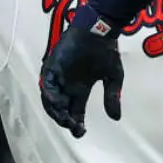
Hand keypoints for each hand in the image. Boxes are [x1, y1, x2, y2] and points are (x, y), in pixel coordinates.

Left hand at [39, 5, 123, 137]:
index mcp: (80, 88)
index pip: (75, 111)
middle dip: (66, 120)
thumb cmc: (107, 50)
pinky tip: (58, 103)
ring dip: (56, 111)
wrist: (100, 29)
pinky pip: (46, 84)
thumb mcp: (114, 77)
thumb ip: (112, 97)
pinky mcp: (52, 66)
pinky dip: (50, 95)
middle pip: (61, 109)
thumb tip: (116, 119)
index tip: (81, 133)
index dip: (77, 123)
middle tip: (74, 127)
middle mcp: (67, 84)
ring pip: (51, 99)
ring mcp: (59, 76)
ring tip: (65, 119)